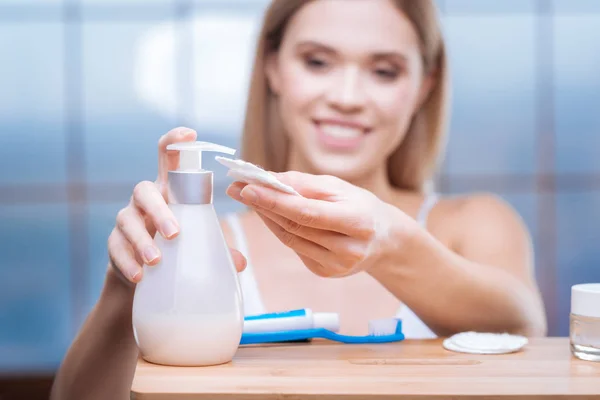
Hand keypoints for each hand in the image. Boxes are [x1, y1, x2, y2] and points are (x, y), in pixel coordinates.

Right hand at [108, 127, 246, 284]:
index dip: (175, 141)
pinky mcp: (115, 243)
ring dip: (142, 240)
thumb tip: (241, 263)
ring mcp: (127, 220)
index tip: (190, 133)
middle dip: (159, 210)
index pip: (168, 158)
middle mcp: (145, 200)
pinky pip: (116, 247)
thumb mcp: (198, 244)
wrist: (143, 276)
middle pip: (145, 191)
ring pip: (128, 220)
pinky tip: (139, 274)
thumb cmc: (177, 248)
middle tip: (175, 233)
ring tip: (156, 260)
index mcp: (169, 191)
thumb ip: (217, 249)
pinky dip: (128, 261)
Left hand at [226, 172, 416, 277]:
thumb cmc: (362, 207)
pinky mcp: (325, 273)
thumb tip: (268, 179)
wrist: (386, 239)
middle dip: (263, 206)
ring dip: (267, 217)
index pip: (306, 213)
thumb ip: (304, 184)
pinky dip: (280, 230)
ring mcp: (336, 266)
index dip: (274, 201)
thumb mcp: (340, 187)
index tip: (247, 188)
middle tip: (238, 188)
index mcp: (357, 223)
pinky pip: (295, 248)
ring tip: (250, 197)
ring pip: (290, 239)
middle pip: (295, 227)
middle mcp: (348, 249)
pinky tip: (272, 215)